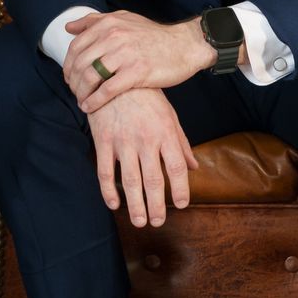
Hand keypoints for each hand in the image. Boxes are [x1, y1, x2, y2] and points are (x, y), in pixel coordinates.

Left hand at [64, 9, 213, 111]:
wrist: (185, 45)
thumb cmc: (154, 36)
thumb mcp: (125, 19)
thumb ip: (95, 21)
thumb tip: (69, 27)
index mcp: (109, 24)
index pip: (75, 47)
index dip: (68, 65)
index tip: (70, 77)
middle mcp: (114, 37)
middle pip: (80, 64)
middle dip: (73, 82)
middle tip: (75, 92)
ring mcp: (125, 54)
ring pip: (90, 77)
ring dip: (81, 93)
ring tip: (82, 100)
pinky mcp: (136, 72)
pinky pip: (106, 90)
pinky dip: (94, 101)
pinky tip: (90, 107)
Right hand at [89, 89, 195, 229]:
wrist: (115, 75)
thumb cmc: (147, 97)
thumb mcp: (169, 116)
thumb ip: (181, 143)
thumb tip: (194, 167)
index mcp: (166, 132)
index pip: (177, 167)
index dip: (181, 189)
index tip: (183, 204)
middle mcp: (146, 139)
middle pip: (154, 180)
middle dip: (157, 205)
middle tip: (157, 222)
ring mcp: (123, 141)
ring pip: (130, 180)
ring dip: (135, 204)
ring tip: (140, 221)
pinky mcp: (103, 141)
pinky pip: (105, 171)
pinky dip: (108, 191)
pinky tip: (114, 204)